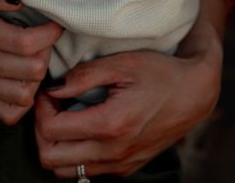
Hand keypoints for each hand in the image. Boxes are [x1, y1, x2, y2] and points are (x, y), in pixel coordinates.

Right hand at [0, 0, 62, 123]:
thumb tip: (22, 0)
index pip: (27, 43)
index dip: (49, 33)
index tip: (54, 22)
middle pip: (32, 70)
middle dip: (47, 52)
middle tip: (43, 37)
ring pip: (25, 94)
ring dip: (37, 76)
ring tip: (34, 57)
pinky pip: (9, 113)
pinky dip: (23, 100)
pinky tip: (22, 79)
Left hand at [34, 0, 222, 178]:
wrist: (194, 95)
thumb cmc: (160, 72)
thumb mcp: (122, 63)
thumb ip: (84, 75)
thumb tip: (54, 88)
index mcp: (110, 124)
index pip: (51, 130)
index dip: (40, 109)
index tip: (48, 90)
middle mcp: (113, 152)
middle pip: (51, 159)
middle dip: (41, 130)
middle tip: (51, 105)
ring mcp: (120, 164)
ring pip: (66, 171)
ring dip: (57, 144)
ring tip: (66, 115)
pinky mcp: (126, 167)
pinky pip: (87, 171)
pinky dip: (75, 152)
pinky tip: (84, 125)